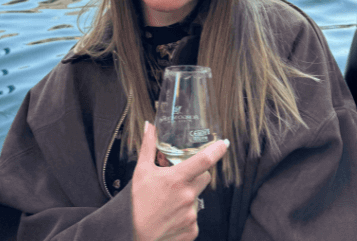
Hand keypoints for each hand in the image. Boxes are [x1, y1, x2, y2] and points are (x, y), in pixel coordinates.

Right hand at [131, 121, 228, 240]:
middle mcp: (187, 196)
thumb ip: (148, 147)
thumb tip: (149, 127)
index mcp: (177, 179)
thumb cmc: (136, 204)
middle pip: (204, 178)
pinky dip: (185, 215)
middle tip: (180, 180)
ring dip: (188, 197)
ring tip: (169, 202)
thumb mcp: (141, 172)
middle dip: (195, 176)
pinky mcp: (192, 229)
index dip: (217, 150)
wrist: (132, 234)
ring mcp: (191, 214)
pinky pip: (194, 217)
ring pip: (198, 198)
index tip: (224, 143)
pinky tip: (171, 216)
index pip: (205, 160)